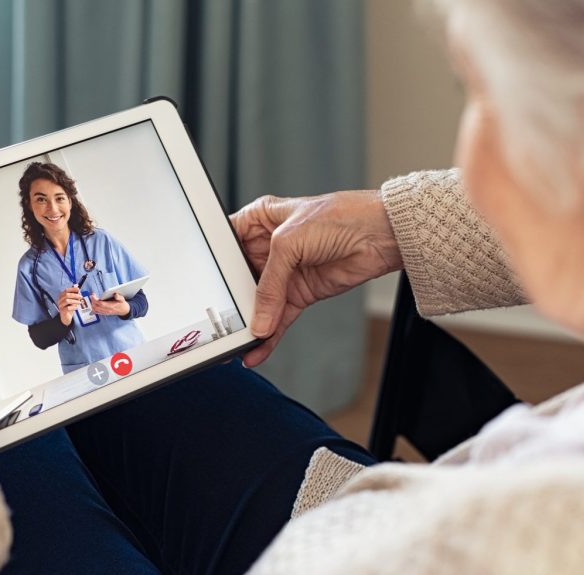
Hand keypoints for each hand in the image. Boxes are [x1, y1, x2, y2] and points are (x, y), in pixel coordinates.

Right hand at [57, 286, 82, 325]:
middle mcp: (60, 300)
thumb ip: (75, 296)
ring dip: (74, 301)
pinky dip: (73, 307)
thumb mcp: (73, 301)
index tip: (78, 289)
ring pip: (67, 301)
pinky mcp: (62, 311)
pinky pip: (67, 308)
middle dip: (75, 295)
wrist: (66, 317)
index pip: (66, 290)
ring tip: (80, 302)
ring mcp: (60, 305)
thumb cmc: (69, 308)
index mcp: (62, 296)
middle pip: (67, 295)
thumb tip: (78, 290)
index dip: (72, 289)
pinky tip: (76, 307)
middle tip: (81, 296)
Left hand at [90, 292, 129, 316]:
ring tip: (93, 298)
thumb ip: (119, 297)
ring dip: (92, 304)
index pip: (101, 304)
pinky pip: (96, 311)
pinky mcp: (104, 313)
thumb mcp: (122, 299)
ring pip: (95, 309)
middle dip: (92, 300)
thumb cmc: (122, 304)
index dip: (95, 299)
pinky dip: (93, 307)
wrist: (123, 311)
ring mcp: (105, 312)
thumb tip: (115, 294)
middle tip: (92, 295)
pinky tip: (94, 303)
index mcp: (111, 306)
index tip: (93, 295)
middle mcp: (107, 310)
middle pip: (96, 306)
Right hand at [229, 190, 402, 366]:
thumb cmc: (339, 217)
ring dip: (250, 324)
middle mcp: (268, 247)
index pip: (226, 246)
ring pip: (259, 303)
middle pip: (239, 280)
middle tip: (220, 326)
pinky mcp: (300, 292)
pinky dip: (269, 336)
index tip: (203, 292)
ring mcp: (285, 272)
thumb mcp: (290, 242)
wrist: (380, 235)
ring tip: (236, 345)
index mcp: (259, 221)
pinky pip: (278, 318)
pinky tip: (258, 349)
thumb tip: (258, 319)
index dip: (214, 268)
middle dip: (231, 304)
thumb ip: (270, 283)